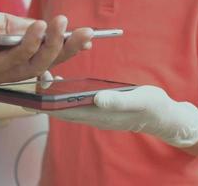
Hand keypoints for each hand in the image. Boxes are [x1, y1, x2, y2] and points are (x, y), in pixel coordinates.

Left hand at [27, 73, 197, 146]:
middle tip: (36, 80)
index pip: (66, 111)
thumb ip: (118, 101)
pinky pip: (78, 103)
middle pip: (63, 110)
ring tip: (45, 80)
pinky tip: (64, 84)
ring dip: (55, 97)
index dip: (48, 104)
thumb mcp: (139, 100)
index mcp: (99, 114)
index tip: (34, 92)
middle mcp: (94, 116)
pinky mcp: (101, 109)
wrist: (163, 117)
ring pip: (69, 107)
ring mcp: (97, 114)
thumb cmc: (152, 107)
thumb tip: (96, 98)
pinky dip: (66, 95)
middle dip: (47, 98)